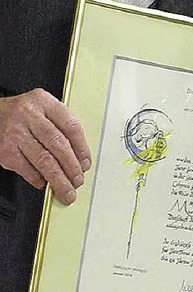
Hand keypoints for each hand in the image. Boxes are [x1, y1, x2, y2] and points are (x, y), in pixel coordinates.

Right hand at [0, 88, 90, 204]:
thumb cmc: (24, 113)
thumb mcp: (43, 109)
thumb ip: (60, 125)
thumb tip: (79, 155)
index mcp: (44, 102)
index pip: (70, 126)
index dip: (82, 148)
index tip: (86, 163)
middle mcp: (29, 115)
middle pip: (58, 145)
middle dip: (71, 167)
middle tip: (78, 180)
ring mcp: (16, 133)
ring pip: (43, 160)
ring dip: (58, 179)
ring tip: (66, 190)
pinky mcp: (5, 150)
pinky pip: (26, 169)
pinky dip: (38, 179)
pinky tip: (45, 183)